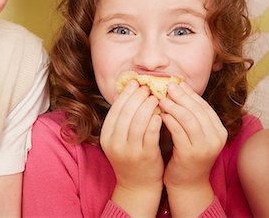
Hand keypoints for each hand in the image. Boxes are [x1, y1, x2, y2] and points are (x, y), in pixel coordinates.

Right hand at [100, 80, 162, 216]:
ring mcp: (129, 151)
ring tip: (156, 98)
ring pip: (138, 121)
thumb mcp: (121, 138)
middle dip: (138, 96)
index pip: (115, 109)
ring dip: (148, 106)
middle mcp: (114, 143)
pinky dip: (155, 121)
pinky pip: (150, 134)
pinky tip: (161, 113)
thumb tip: (131, 90)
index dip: (126, 94)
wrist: (137, 185)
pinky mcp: (144, 156)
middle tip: (148, 87)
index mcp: (106, 136)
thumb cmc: (132, 156)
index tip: (136, 83)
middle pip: (126, 112)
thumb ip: (124, 118)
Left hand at [159, 82, 227, 215]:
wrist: (187, 184)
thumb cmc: (187, 155)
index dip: (189, 93)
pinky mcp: (191, 155)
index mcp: (219, 130)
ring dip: (174, 106)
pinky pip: (179, 132)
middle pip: (197, 110)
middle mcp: (216, 138)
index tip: (176, 83)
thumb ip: (190, 115)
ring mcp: (205, 147)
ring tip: (161, 98)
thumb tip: (178, 88)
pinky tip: (160, 114)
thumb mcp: (194, 134)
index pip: (204, 106)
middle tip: (167, 86)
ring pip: (189, 119)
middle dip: (181, 96)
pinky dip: (170, 120)